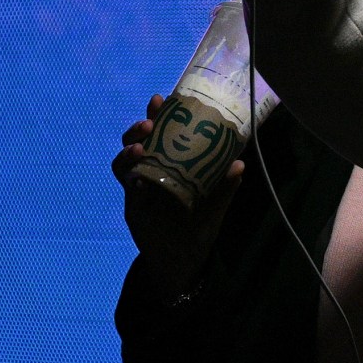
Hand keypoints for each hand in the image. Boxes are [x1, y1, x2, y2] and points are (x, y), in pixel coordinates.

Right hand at [111, 95, 246, 301]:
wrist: (183, 263)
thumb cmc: (199, 228)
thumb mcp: (215, 206)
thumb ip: (224, 187)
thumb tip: (239, 164)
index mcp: (170, 165)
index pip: (160, 134)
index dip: (158, 115)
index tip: (160, 99)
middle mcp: (151, 172)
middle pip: (136, 142)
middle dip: (137, 128)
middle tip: (148, 122)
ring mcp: (139, 189)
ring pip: (123, 163)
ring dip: (128, 151)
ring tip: (139, 148)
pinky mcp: (133, 208)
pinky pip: (127, 189)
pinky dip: (130, 179)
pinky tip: (139, 179)